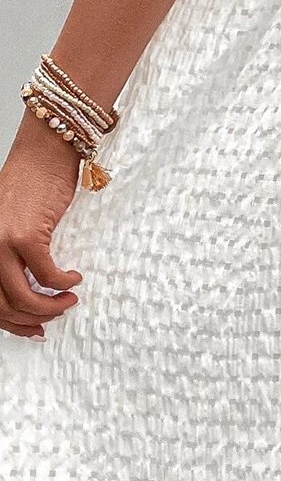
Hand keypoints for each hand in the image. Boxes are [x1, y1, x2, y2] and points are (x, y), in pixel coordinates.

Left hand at [0, 113, 84, 338]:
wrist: (45, 151)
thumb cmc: (33, 183)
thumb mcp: (12, 225)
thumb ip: (12, 254)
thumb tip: (31, 288)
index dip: (10, 322)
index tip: (31, 328)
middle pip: (1, 305)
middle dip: (30, 320)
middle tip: (52, 318)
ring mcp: (1, 242)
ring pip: (21, 297)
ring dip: (48, 307)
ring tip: (67, 301)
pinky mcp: (25, 235)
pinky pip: (46, 275)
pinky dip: (63, 283)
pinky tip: (73, 278)